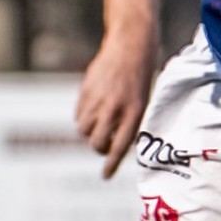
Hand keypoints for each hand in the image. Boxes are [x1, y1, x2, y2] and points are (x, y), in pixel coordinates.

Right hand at [75, 35, 158, 176]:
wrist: (130, 45)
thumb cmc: (140, 77)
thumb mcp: (141, 101)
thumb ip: (127, 123)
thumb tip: (111, 144)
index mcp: (134, 112)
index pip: (120, 146)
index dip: (111, 164)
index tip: (105, 176)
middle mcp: (114, 108)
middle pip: (96, 143)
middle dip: (99, 149)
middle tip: (105, 145)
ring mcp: (98, 99)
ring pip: (83, 131)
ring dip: (90, 133)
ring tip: (99, 124)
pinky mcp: (85, 91)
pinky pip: (78, 115)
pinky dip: (83, 119)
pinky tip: (93, 110)